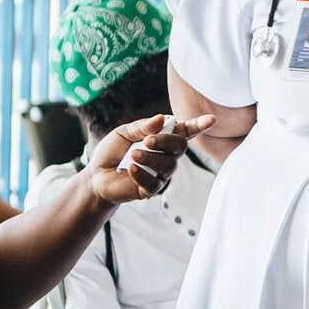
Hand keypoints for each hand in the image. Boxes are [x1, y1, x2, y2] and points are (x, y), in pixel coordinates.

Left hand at [86, 114, 215, 203]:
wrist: (96, 176)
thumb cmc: (113, 152)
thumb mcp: (124, 133)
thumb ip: (142, 127)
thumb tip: (162, 118)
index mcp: (162, 138)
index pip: (184, 131)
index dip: (199, 125)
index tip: (212, 119)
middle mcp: (166, 156)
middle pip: (180, 146)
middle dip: (165, 142)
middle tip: (147, 141)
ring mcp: (161, 174)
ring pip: (169, 165)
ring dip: (151, 158)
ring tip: (132, 156)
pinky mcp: (151, 189)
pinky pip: (155, 183)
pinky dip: (142, 174)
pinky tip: (130, 169)